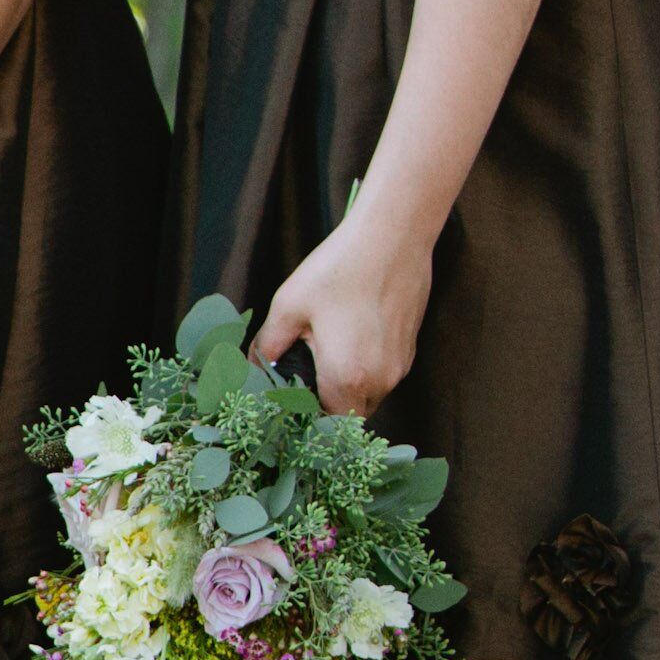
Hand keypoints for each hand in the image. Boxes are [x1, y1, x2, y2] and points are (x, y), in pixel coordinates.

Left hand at [251, 203, 433, 415]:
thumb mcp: (288, 308)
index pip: (324, 424)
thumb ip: (266, 347)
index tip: (285, 401)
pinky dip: (363, 370)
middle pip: (347, 414)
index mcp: (348, 378)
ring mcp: (399, 365)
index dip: (303, 417)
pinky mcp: (410, 348)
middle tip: (297, 380)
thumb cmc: (339, 269)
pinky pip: (382, 375)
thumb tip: (249, 369)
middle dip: (323, 404)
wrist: (393, 236)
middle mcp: (380, 380)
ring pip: (368, 396)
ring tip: (320, 357)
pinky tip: (344, 341)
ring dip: (344, 388)